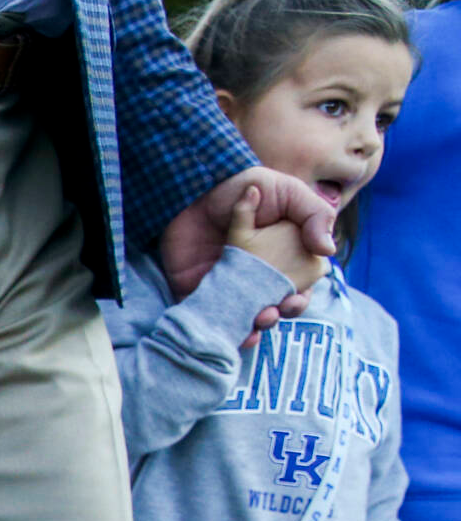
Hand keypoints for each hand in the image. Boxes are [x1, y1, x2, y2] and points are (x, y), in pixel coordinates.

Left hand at [166, 168, 333, 342]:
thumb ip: (314, 215)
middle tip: (274, 311)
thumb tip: (328, 250)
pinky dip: (226, 330)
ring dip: (257, 326)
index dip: (301, 298)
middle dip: (279, 315)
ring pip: (249, 317)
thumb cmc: (243, 187)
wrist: (192, 190)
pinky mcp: (202, 292)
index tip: (294, 299)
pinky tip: (236, 333)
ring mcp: (231, 286)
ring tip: (257, 320)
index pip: (300, 286)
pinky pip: (214, 318)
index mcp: (285, 257)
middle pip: (277, 306)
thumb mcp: (286, 192)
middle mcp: (260, 275)